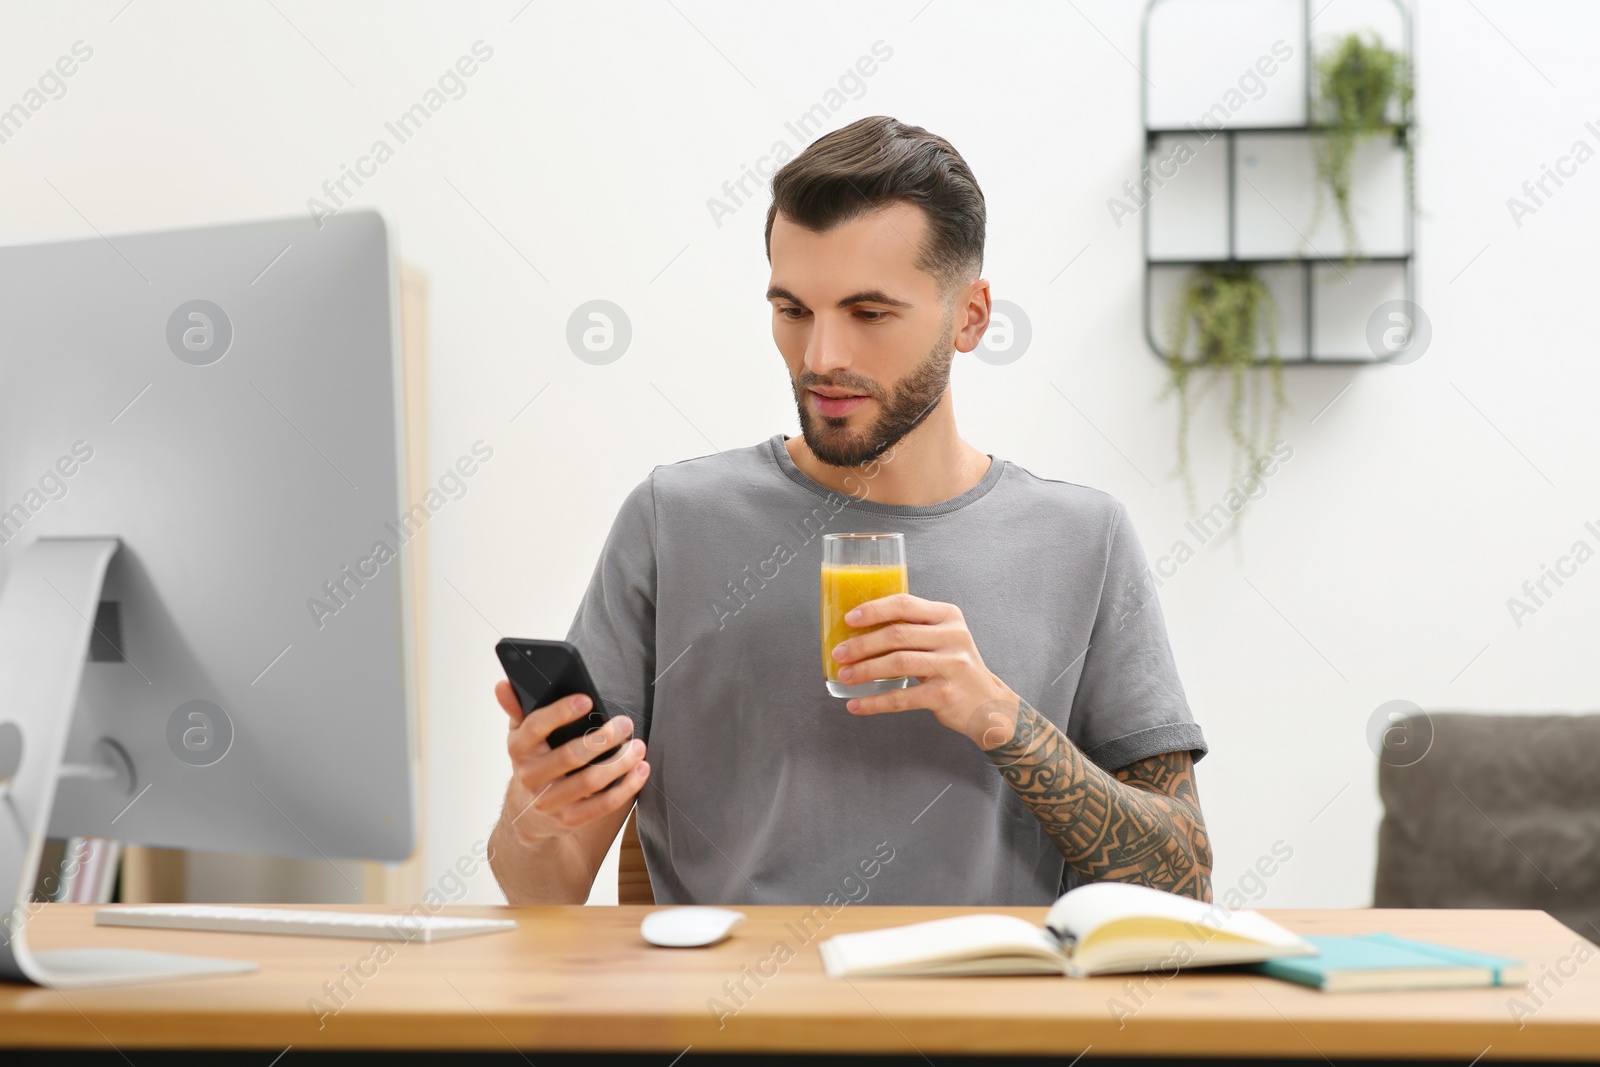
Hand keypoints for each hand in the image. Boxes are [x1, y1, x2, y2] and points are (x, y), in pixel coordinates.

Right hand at [494, 679, 648, 844]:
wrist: (526, 814)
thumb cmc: (532, 761)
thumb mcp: (521, 735)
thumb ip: (517, 708)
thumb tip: (504, 684)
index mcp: (519, 749)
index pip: (536, 727)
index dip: (560, 712)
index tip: (586, 700)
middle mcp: (531, 777)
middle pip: (570, 756)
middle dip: (602, 738)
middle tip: (625, 724)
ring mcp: (549, 802)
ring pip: (590, 782)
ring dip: (619, 763)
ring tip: (638, 746)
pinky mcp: (569, 820)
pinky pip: (602, 806)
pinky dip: (626, 788)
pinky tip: (640, 770)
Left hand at [829, 593, 1020, 748]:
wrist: (988, 704)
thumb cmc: (955, 667)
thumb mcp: (944, 637)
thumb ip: (914, 628)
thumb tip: (862, 628)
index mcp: (948, 616)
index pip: (905, 604)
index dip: (874, 610)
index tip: (850, 619)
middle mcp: (952, 637)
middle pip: (897, 634)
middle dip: (862, 644)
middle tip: (840, 653)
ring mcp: (951, 666)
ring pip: (898, 663)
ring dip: (865, 670)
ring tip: (845, 676)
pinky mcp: (945, 694)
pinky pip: (902, 698)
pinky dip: (875, 702)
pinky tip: (857, 705)